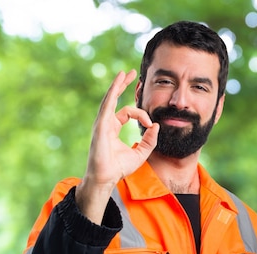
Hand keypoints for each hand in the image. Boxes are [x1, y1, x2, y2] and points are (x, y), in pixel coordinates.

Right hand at [76, 70, 158, 222]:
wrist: (106, 178)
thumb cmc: (118, 168)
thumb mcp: (140, 153)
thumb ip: (149, 140)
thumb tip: (156, 126)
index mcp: (113, 127)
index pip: (128, 113)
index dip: (142, 115)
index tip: (151, 125)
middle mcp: (106, 122)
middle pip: (115, 99)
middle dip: (123, 85)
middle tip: (131, 73)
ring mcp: (101, 123)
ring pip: (110, 99)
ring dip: (117, 85)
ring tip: (124, 73)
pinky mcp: (100, 125)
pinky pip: (107, 105)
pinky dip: (113, 93)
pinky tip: (118, 83)